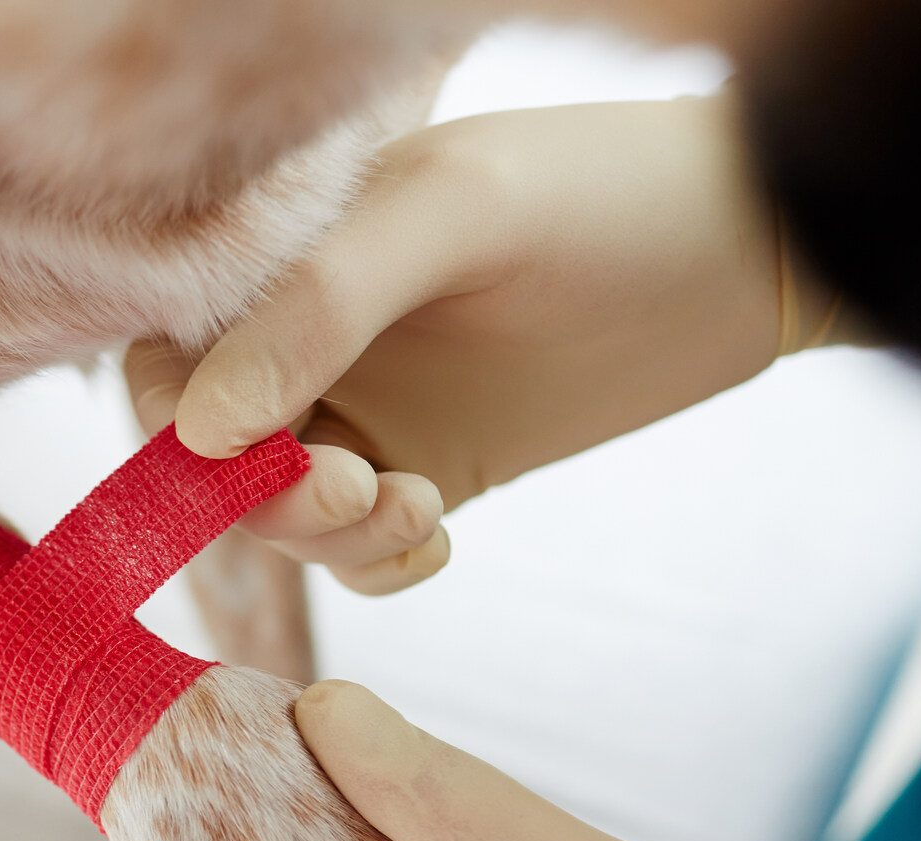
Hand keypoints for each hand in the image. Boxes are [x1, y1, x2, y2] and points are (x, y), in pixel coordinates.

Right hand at [130, 94, 842, 595]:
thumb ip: (315, 312)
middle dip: (263, 499)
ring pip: (284, 513)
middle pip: (213, 456)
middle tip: (354, 494)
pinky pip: (363, 547)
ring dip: (328, 537)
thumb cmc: (603, 197)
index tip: (236, 461)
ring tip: (414, 507)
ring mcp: (374, 406)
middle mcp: (312, 339)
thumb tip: (192, 432)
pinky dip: (380, 564)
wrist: (756, 248)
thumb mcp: (452, 223)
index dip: (171, 425)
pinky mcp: (435, 466)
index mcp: (287, 258)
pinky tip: (437, 532)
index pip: (164, 358)